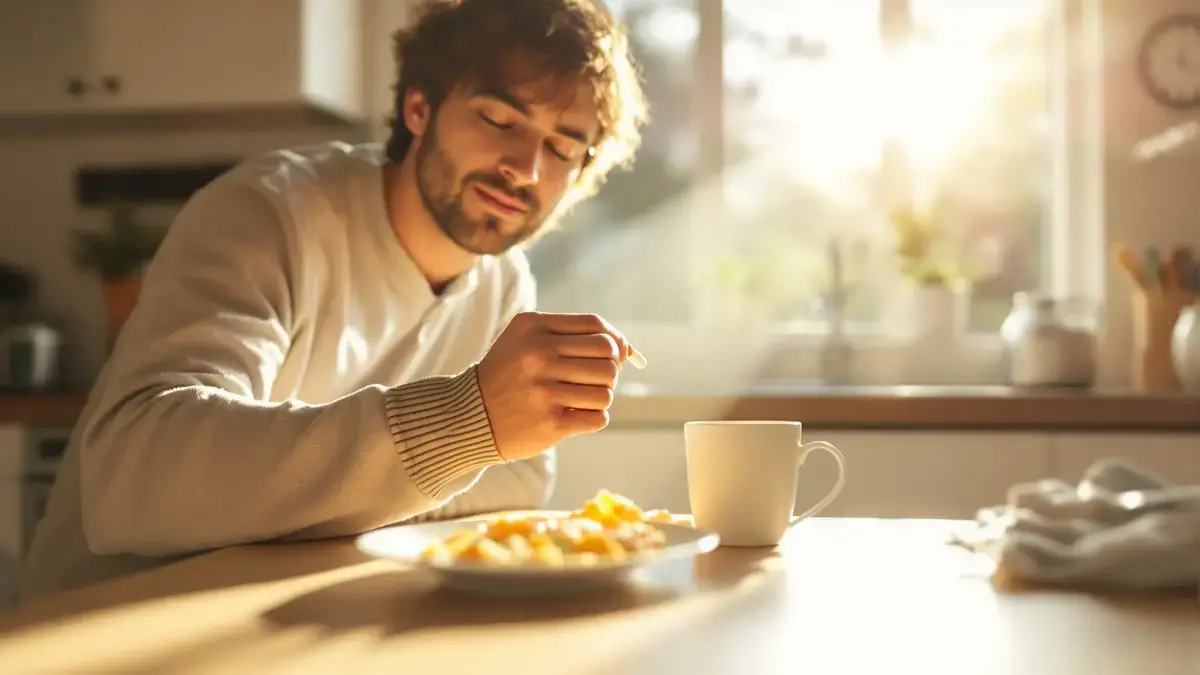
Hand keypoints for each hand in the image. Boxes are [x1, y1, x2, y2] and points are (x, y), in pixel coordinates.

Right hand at [476, 312, 633, 460]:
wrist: (470, 415)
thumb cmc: (511, 374)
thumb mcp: (529, 339)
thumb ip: (575, 335)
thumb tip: (627, 349)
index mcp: (534, 327)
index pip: (597, 327)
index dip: (615, 341)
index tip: (615, 355)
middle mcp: (538, 354)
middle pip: (608, 357)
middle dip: (609, 370)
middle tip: (592, 380)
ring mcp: (543, 390)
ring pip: (606, 390)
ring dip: (599, 397)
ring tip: (578, 399)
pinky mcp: (550, 422)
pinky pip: (599, 417)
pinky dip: (593, 418)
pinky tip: (573, 416)